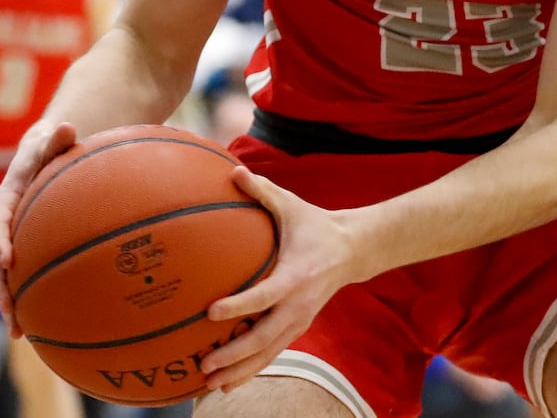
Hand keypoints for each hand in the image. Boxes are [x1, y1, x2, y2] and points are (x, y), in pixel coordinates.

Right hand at [0, 120, 76, 334]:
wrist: (41, 156)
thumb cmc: (49, 148)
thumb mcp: (51, 142)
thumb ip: (57, 138)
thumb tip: (68, 125)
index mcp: (6, 198)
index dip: (0, 240)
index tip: (8, 258)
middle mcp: (2, 223)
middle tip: (9, 308)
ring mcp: (9, 238)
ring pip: (1, 275)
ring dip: (7, 302)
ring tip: (17, 331)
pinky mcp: (20, 249)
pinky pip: (18, 277)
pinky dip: (22, 299)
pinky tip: (33, 328)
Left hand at [198, 167, 360, 392]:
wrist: (353, 250)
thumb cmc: (315, 225)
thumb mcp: (291, 205)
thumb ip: (262, 191)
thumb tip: (233, 171)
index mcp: (295, 275)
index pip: (263, 295)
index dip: (238, 305)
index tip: (211, 313)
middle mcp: (298, 304)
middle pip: (264, 336)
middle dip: (234, 353)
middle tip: (204, 364)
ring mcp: (300, 319)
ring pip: (269, 352)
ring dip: (240, 369)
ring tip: (210, 385)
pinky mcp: (299, 327)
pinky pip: (274, 352)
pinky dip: (253, 367)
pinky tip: (230, 380)